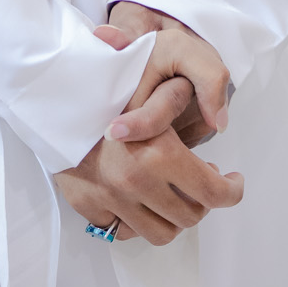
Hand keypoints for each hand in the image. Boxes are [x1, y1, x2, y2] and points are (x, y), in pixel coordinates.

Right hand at [53, 4, 242, 245]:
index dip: (231, 190)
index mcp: (157, 151)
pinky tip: (143, 196)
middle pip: (189, 217)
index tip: (233, 181)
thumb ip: (209, 81)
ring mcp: (108, 198)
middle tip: (203, 179)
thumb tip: (219, 122)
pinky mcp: (88, 207)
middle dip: (203, 200)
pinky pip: (125, 231)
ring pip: (160, 232)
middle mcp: (133, 181)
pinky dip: (139, 219)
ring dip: (174, 215)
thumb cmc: (117, 70)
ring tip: (175, 189)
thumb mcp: (172, 54)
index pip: (212, 192)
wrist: (54, 84)